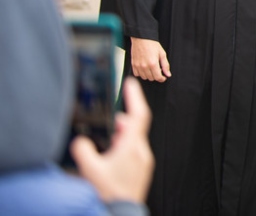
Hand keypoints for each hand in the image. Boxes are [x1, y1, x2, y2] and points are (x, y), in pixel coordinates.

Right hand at [71, 77, 153, 204]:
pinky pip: (132, 151)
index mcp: (132, 146)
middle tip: (106, 118)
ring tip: (104, 139)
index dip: (135, 96)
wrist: (122, 212)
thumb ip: (83, 150)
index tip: (130, 83)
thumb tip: (81, 141)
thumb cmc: (110, 194)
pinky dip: (121, 146)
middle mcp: (141, 152)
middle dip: (120, 119)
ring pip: (132, 139)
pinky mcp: (140, 170)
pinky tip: (108, 154)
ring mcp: (142, 161)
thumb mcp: (90, 170)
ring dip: (119, 134)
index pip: (138, 114)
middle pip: (133, 126)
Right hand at [130, 37, 170, 81]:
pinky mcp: (133, 65)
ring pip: (144, 77)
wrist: (141, 38)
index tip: (163, 77)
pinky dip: (141, 74)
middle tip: (158, 70)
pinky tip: (145, 69)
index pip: (158, 77)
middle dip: (156, 76)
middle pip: (151, 78)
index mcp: (153, 64)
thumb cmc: (152, 44)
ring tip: (151, 69)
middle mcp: (145, 66)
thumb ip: (166, 65)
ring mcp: (138, 66)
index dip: (162, 79)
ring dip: (149, 75)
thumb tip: (168, 74)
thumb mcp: (162, 53)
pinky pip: (137, 74)